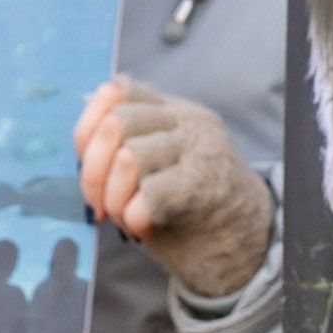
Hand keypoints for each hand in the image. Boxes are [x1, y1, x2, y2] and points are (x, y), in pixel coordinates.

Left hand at [77, 79, 269, 304]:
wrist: (248, 241)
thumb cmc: (192, 207)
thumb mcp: (163, 160)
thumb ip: (129, 143)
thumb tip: (85, 139)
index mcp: (175, 110)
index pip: (118, 91)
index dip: (87, 125)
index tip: (84, 163)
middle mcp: (189, 123)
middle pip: (116, 123)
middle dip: (92, 170)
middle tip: (98, 203)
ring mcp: (200, 152)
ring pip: (129, 157)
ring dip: (112, 196)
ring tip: (122, 216)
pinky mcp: (204, 187)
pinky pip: (150, 193)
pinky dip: (133, 215)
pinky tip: (141, 226)